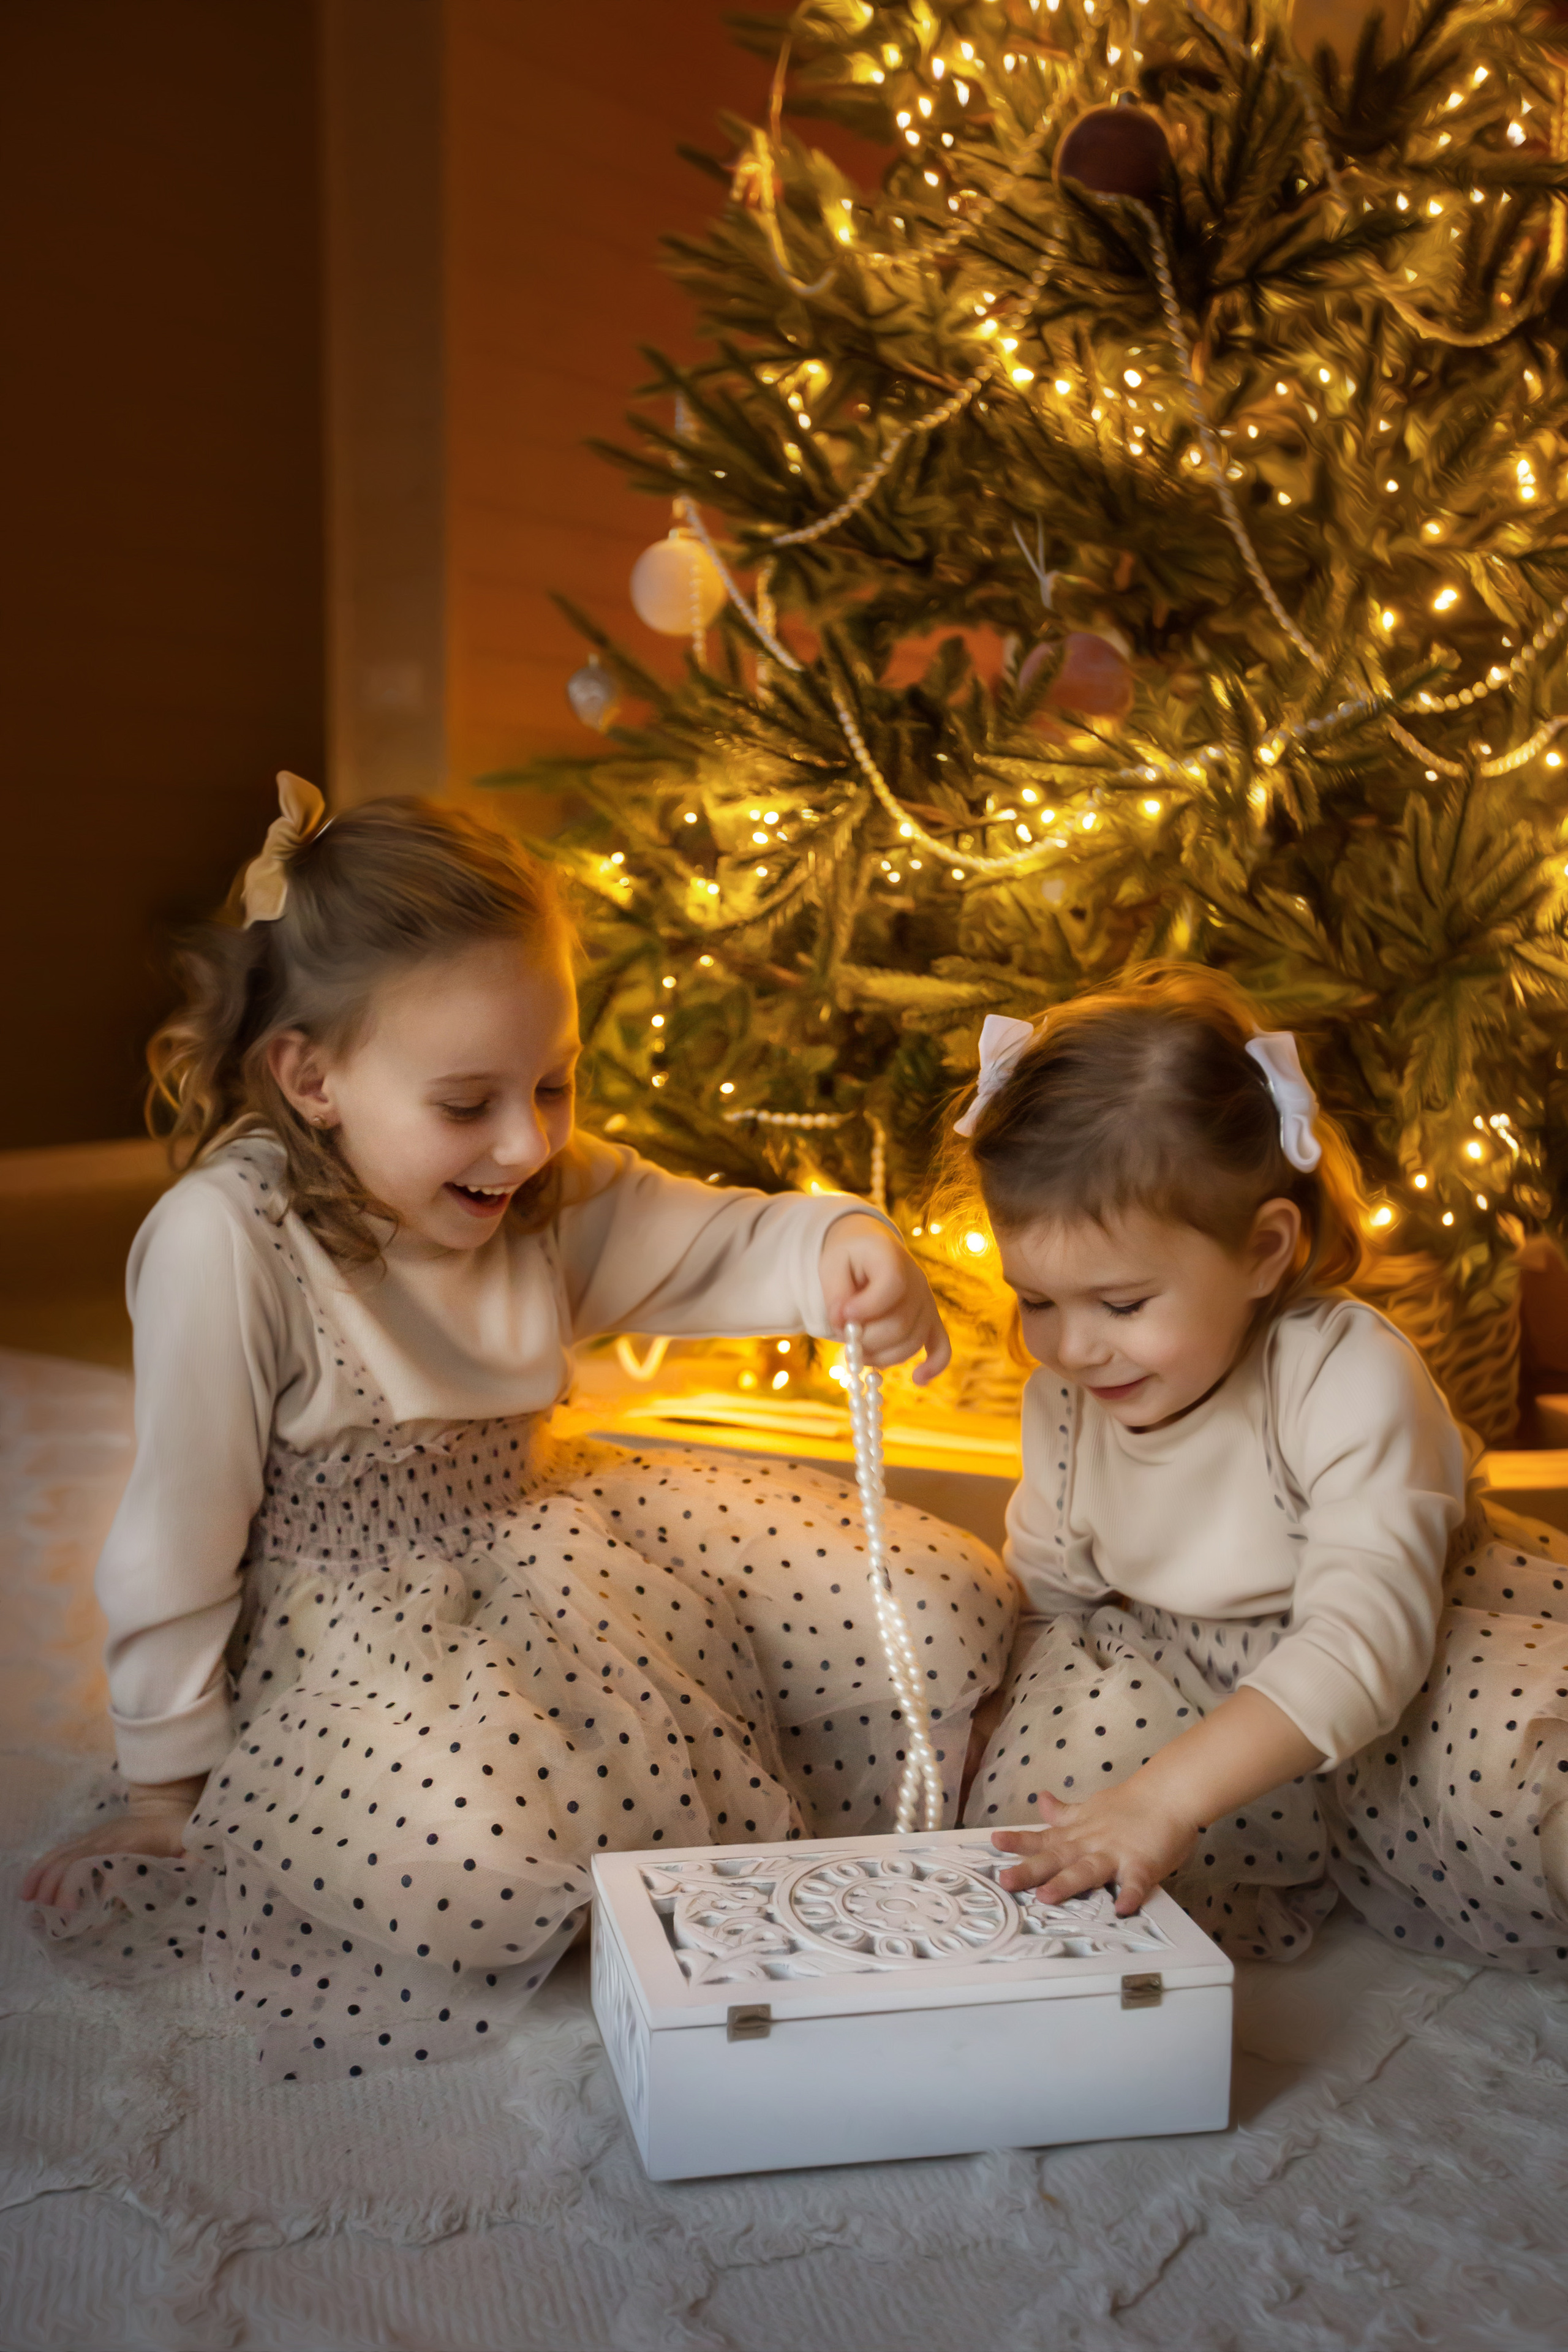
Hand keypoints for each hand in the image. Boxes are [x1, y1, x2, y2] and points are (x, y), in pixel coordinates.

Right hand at [22, 1775, 205, 1911]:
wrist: (165, 1805)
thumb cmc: (180, 1830)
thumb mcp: (193, 1843)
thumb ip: (194, 1860)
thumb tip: (193, 1873)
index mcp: (135, 1841)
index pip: (110, 1865)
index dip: (98, 1887)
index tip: (83, 1913)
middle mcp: (108, 1838)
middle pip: (75, 1860)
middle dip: (61, 1888)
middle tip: (55, 1917)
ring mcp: (93, 1838)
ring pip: (61, 1856)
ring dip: (44, 1879)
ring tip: (31, 1904)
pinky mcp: (85, 1841)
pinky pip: (57, 1853)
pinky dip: (40, 1869)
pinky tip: (28, 1889)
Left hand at [819, 1213, 950, 1383]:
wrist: (869, 1248)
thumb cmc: (848, 1258)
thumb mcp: (831, 1265)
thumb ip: (835, 1293)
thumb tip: (842, 1323)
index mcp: (892, 1258)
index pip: (891, 1285)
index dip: (865, 1307)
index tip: (841, 1315)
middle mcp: (917, 1281)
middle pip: (900, 1324)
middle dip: (867, 1340)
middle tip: (845, 1339)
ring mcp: (926, 1302)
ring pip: (912, 1342)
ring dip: (881, 1357)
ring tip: (857, 1354)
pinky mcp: (929, 1320)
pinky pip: (941, 1346)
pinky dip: (933, 1365)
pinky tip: (918, 1379)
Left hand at [991, 1782, 1198, 1915]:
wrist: (1168, 1793)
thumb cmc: (1131, 1804)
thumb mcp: (1090, 1807)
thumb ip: (1065, 1812)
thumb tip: (1040, 1800)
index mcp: (1079, 1833)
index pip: (1044, 1838)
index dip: (1019, 1841)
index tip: (995, 1843)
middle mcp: (1091, 1843)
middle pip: (1056, 1857)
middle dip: (1030, 1870)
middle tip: (1005, 1880)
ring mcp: (1115, 1853)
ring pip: (1087, 1869)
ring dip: (1067, 1883)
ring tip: (1046, 1897)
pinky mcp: (1142, 1863)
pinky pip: (1135, 1882)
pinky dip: (1130, 1894)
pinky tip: (1123, 1909)